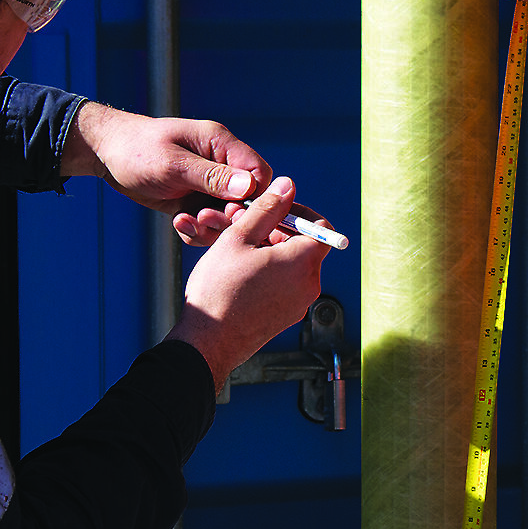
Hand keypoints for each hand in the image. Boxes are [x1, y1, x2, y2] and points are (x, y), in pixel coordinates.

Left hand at [62, 102, 272, 242]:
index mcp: (221, 145)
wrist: (106, 155)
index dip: (254, 197)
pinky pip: (206, 224)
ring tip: (185, 221)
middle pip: (246, 200)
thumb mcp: (174, 164)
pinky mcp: (193, 201)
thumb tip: (249, 187)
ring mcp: (206, 186)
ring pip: (226, 217)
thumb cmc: (137, 150)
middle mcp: (219, 165)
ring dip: (209, 227)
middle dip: (227, 216)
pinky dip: (195, 231)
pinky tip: (178, 223)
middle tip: (203, 218)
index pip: (259, 173)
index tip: (233, 211)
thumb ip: (212, 176)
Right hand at [165, 176, 329, 389]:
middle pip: (304, 245)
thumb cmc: (219, 290)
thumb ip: (267, 209)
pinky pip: (284, 285)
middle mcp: (309, 284)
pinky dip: (268, 272)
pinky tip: (239, 271)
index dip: (297, 213)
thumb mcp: (239, 238)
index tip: (273, 209)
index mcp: (303, 262)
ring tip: (236, 248)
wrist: (207, 342)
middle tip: (244, 225)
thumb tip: (287, 186)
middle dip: (276, 230)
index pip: (320, 226)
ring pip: (291, 265)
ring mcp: (299, 304)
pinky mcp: (287, 317)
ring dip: (268, 250)